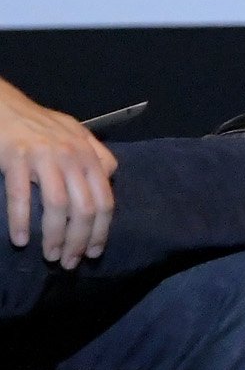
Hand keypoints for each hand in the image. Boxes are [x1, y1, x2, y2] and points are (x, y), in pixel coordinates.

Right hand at [0, 72, 118, 266]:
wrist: (8, 107)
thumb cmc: (43, 125)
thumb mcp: (79, 136)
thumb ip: (97, 156)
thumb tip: (110, 177)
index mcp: (90, 156)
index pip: (105, 200)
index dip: (102, 230)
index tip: (94, 252)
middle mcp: (72, 158)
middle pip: (84, 208)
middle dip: (79, 241)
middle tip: (69, 262)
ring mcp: (44, 158)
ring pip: (57, 205)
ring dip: (54, 236)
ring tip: (49, 256)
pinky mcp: (16, 158)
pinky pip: (21, 195)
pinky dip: (21, 220)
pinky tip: (20, 240)